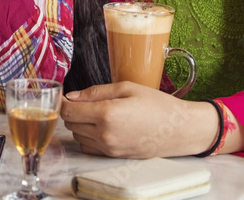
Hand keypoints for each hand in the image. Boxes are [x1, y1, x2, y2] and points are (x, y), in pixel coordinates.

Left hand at [60, 82, 216, 157]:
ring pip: (78, 136)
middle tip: (85, 101)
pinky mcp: (114, 156)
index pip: (68, 111)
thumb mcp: (127, 88)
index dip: (64, 102)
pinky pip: (89, 147)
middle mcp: (105, 135)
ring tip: (97, 112)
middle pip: (71, 124)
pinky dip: (88, 137)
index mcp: (107, 114)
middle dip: (73, 111)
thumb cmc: (157, 105)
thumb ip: (96, 92)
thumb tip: (72, 96)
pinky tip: (101, 126)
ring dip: (80, 124)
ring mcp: (109, 148)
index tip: (67, 96)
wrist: (179, 130)